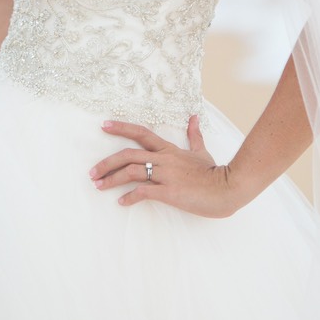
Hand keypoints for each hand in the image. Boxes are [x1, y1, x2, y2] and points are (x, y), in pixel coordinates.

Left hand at [89, 116, 239, 217]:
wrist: (227, 188)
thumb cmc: (213, 172)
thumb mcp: (201, 151)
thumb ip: (194, 135)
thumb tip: (193, 117)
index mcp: (169, 149)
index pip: (141, 133)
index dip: (121, 128)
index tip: (103, 126)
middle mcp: (164, 159)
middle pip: (128, 154)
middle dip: (106, 162)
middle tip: (92, 172)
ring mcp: (165, 175)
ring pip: (131, 171)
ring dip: (111, 179)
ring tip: (99, 186)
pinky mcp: (168, 192)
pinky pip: (143, 191)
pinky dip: (129, 197)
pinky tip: (122, 202)